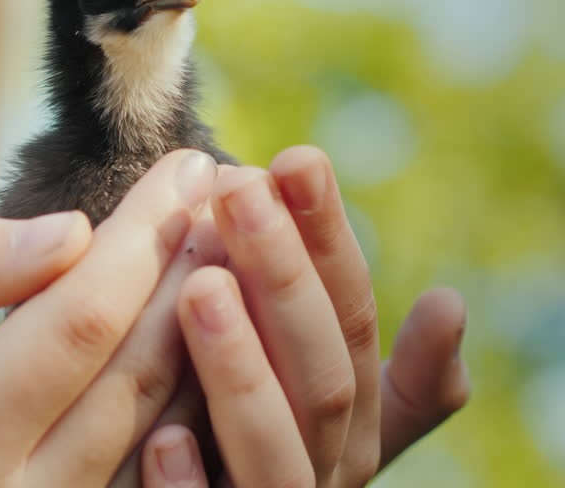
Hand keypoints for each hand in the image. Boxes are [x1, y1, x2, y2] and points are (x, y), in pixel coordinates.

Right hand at [0, 150, 221, 487]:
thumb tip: (68, 233)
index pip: (79, 322)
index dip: (142, 240)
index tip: (183, 169)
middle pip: (141, 372)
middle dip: (195, 269)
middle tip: (231, 195)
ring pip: (172, 424)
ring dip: (214, 326)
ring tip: (237, 244)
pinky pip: (169, 468)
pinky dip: (201, 389)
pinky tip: (217, 325)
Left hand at [135, 146, 470, 486]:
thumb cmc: (252, 453)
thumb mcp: (316, 408)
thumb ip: (373, 366)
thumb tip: (451, 303)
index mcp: (352, 425)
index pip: (350, 321)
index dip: (326, 241)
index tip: (293, 158)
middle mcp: (327, 469)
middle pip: (320, 378)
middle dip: (284, 278)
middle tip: (239, 187)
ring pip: (274, 455)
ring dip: (242, 370)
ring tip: (201, 287)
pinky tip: (163, 438)